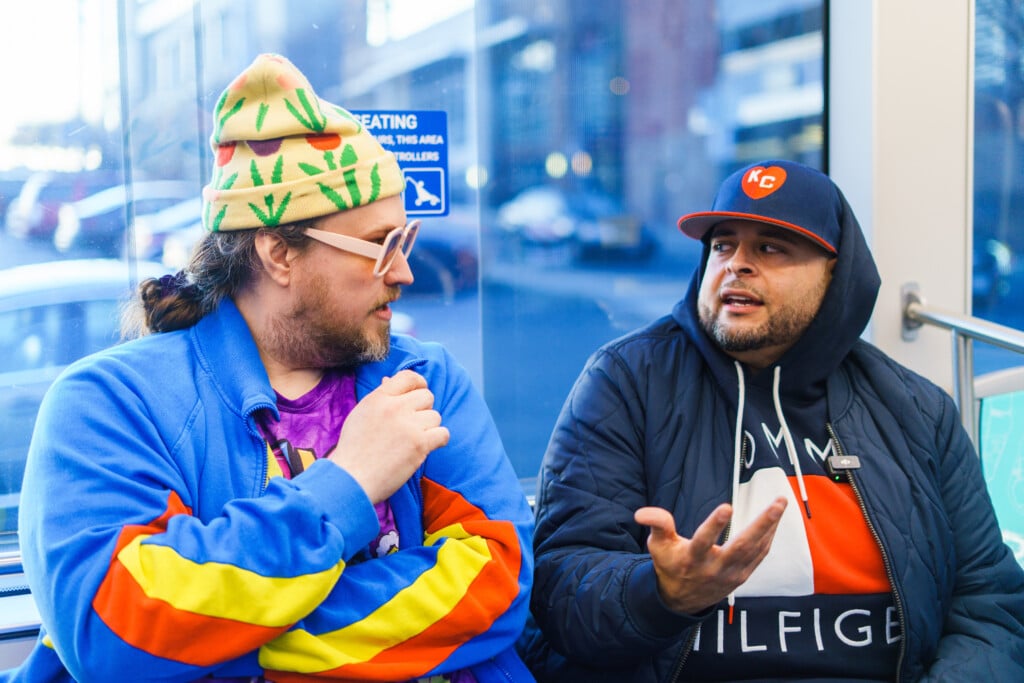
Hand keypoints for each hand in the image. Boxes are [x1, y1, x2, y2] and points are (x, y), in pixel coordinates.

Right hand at [328, 370, 449, 502]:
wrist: (351, 478)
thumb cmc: (353, 450)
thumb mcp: (360, 415)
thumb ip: (379, 398)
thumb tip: (389, 380)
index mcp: (378, 398)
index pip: (408, 376)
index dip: (419, 384)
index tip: (419, 395)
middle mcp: (394, 407)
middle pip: (427, 396)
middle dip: (424, 410)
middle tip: (413, 425)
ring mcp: (408, 425)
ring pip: (436, 416)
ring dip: (429, 428)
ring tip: (412, 441)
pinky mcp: (419, 444)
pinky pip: (443, 434)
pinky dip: (438, 441)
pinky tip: (425, 448)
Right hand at [634, 497, 786, 614]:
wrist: (681, 600)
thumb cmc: (670, 565)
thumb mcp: (658, 545)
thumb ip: (657, 525)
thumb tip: (642, 513)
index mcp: (692, 559)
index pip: (704, 541)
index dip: (714, 525)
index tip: (727, 507)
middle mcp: (714, 568)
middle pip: (742, 546)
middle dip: (762, 524)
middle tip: (777, 504)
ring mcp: (731, 574)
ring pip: (755, 549)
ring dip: (771, 526)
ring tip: (780, 504)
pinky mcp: (741, 576)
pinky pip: (759, 555)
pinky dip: (768, 538)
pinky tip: (774, 521)